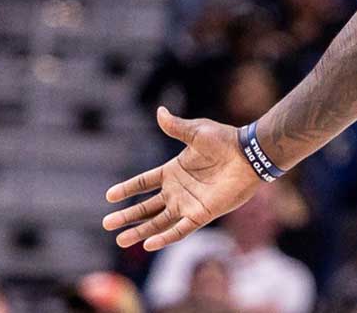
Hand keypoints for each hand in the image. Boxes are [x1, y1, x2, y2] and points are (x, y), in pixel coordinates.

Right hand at [102, 106, 261, 250]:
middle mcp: (178, 190)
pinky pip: (180, 230)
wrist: (249, 155)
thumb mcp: (196, 131)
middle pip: (146, 207)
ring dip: (140, 231)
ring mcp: (189, 203)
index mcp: (174, 170)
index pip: (144, 182)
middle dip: (127, 216)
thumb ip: (176, 126)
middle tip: (106, 224)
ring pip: (159, 221)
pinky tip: (149, 244)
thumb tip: (160, 111)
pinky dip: (165, 237)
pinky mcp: (202, 214)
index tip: (109, 196)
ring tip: (120, 240)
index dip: (127, 189)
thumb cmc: (225, 141)